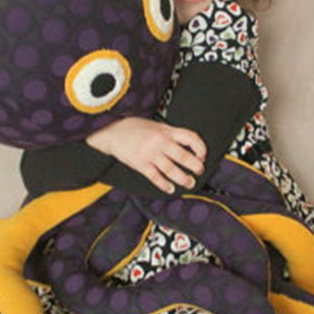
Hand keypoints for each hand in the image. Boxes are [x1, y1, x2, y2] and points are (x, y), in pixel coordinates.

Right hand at [86, 117, 205, 193]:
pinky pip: (156, 178)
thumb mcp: (155, 125)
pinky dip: (165, 185)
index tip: (202, 155)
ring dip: (183, 179)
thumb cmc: (134, 127)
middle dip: (196, 166)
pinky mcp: (140, 164)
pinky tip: (170, 188)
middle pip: (184, 157)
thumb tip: (186, 145)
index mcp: (166, 131)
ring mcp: (150, 154)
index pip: (191, 138)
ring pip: (172, 170)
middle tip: (199, 171)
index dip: (201, 148)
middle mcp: (160, 142)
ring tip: (189, 183)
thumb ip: (169, 134)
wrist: (112, 132)